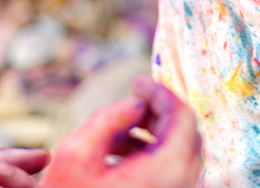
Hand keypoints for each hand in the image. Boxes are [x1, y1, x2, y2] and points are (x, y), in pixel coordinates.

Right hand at [39, 76, 201, 187]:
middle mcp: (184, 185)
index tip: (136, 82)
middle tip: (129, 103)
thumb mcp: (75, 155)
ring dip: (150, 137)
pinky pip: (171, 175)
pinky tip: (117, 158)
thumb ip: (108, 118)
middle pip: (183, 134)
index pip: (182, 115)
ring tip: (113, 135)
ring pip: (177, 155)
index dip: (160, 93)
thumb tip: (135, 104)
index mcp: (168, 170)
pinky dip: (151, 158)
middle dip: (156, 113)